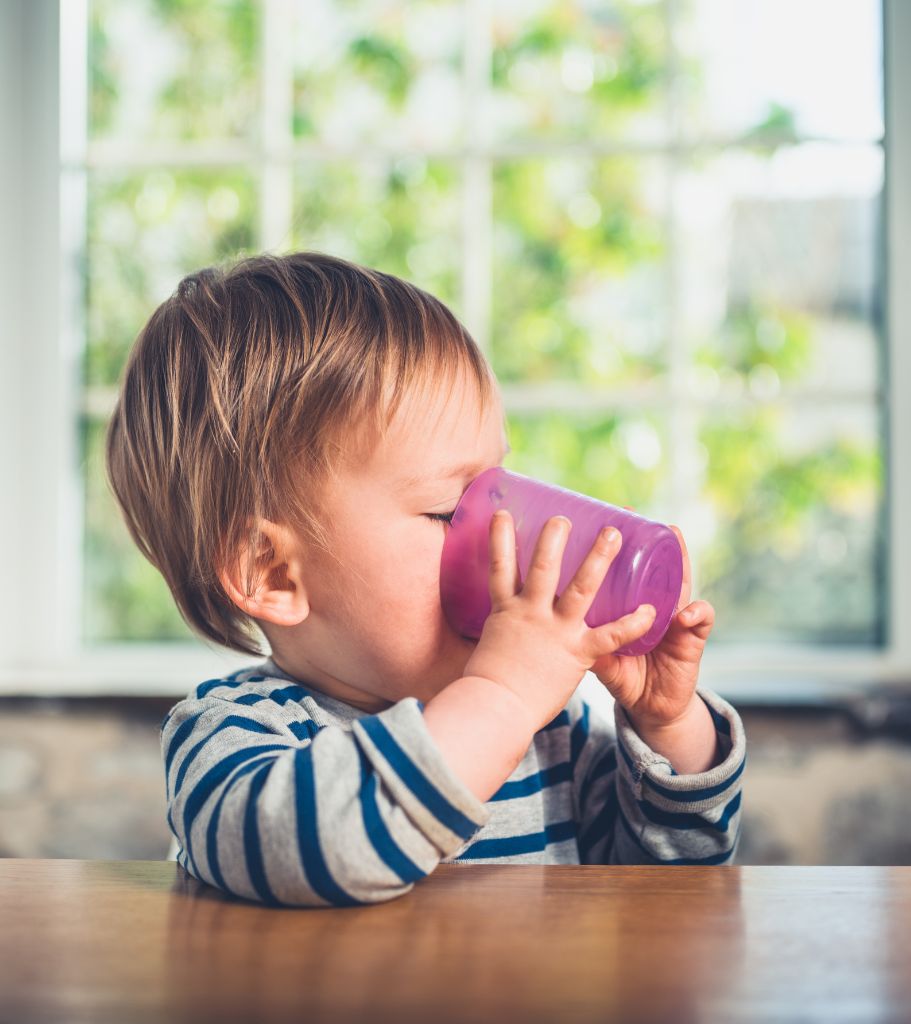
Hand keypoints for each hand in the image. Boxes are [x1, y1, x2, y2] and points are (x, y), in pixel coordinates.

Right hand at [462, 510, 657, 734]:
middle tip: (565, 517)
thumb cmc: (487, 686)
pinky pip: (610, 635)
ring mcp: (554, 631)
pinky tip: (651, 611)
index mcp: (505, 610)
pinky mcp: (576, 653)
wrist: (495, 710)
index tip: (503, 513)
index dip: (500, 538)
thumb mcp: (488, 647)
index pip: (499, 566)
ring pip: (580, 588)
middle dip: (554, 539)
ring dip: (598, 558)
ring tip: (613, 533)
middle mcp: (530, 613)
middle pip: (542, 567)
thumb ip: (501, 632)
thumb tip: (497, 631)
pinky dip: (632, 623)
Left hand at [589, 510, 714, 730]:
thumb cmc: (625, 675)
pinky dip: (696, 614)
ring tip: (676, 537)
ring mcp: (675, 620)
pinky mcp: (692, 641)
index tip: (611, 518)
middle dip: (653, 541)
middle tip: (641, 515)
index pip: (629, 571)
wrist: (652, 709)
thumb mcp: (598, 656)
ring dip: (681, 560)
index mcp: (631, 607)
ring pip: (682, 584)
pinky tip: (688, 612)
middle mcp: (655, 606)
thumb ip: (580, 641)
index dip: (622, 547)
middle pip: (656, 569)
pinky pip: (700, 623)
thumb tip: (546, 624)